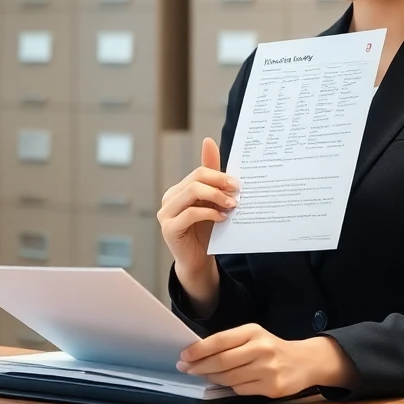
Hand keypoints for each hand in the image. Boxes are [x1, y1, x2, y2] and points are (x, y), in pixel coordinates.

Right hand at [157, 137, 238, 277]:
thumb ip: (211, 177)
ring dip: (216, 197)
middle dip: (219, 183)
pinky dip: (209, 213)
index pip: (198, 172)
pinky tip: (222, 218)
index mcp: (178, 190)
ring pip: (192, 192)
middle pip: (195, 179)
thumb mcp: (211, 203)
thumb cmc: (205, 231)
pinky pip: (190, 213)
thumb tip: (209, 142)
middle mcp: (169, 198)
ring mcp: (166, 213)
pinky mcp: (169, 228)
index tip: (237, 184)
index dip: (219, 175)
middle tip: (237, 192)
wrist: (198, 261)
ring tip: (232, 205)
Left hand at [176, 324, 354, 397]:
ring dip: (212, 378)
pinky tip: (228, 381)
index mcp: (253, 331)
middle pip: (222, 361)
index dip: (199, 350)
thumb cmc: (271, 348)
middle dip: (200, 366)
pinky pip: (241, 389)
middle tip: (186, 368)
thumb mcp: (253, 336)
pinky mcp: (273, 387)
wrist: (304, 362)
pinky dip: (231, 386)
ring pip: (229, 377)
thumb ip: (230, 342)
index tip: (184, 355)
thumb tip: (198, 354)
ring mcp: (268, 369)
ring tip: (203, 374)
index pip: (220, 341)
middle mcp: (261, 349)